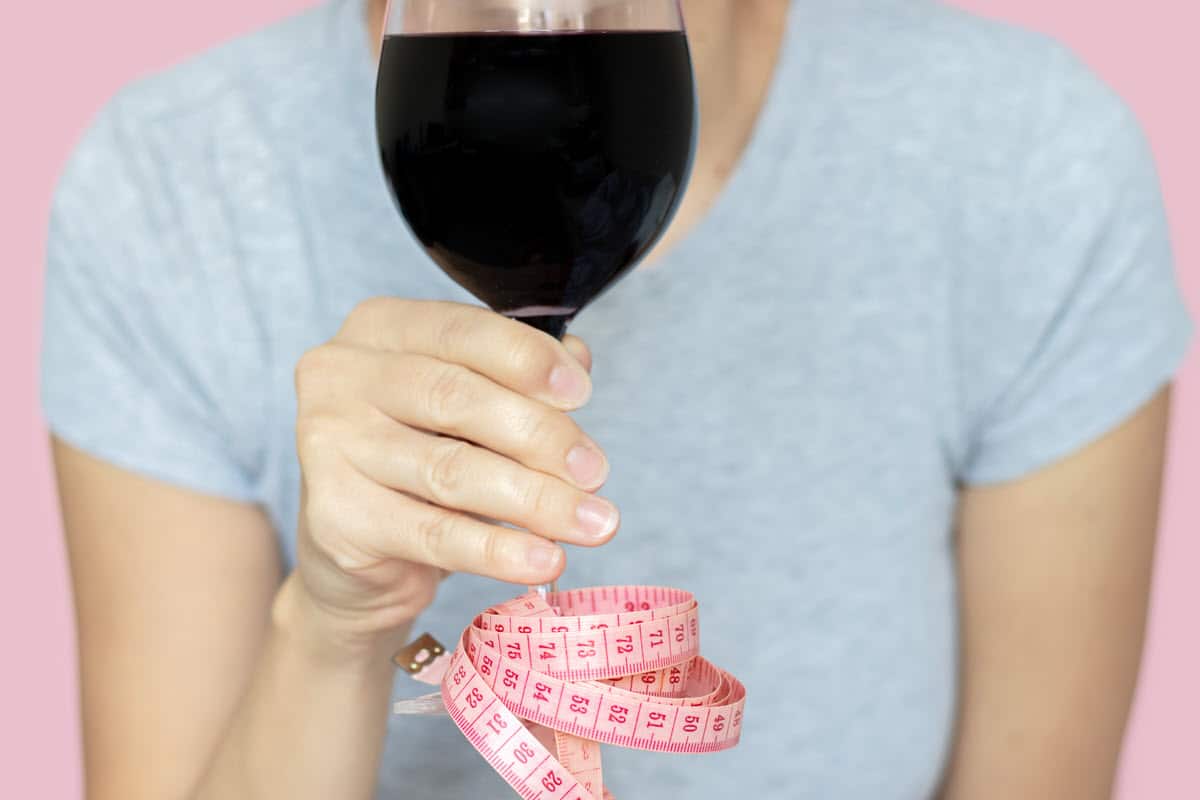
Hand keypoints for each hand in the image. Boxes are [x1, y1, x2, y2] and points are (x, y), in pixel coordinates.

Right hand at [288, 298, 617, 653]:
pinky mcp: (335, 517)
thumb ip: (519, 377)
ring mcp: (328, 446)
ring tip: (594, 524)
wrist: (357, 557)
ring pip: (452, 471)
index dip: (528, 359)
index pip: (461, 331)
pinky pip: (435, 535)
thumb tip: (578, 360)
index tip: (583, 395)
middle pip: (456, 399)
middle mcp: (341, 376)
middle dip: (541, 436)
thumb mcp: (472, 409)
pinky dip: (499, 551)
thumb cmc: (422, 460)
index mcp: (380, 328)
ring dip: (537, 500)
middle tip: (596, 472)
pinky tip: (546, 561)